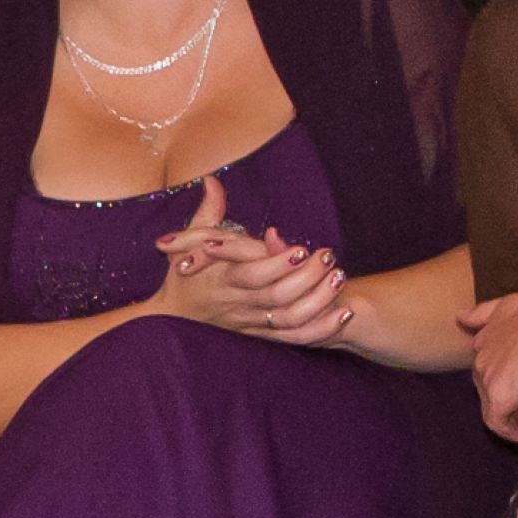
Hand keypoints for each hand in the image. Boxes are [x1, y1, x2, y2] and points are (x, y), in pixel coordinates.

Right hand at [154, 176, 351, 344]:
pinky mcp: (262, 336)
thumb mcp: (189, 241)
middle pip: (276, 295)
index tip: (303, 248)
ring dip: (319, 301)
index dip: (278, 263)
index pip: (252, 273)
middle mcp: (237, 302)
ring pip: (289, 318)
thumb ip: (207, 212)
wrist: (173, 317)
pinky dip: (321, 329)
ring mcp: (251, 322)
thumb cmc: (184, 274)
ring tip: (339, 277)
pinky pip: (294, 338)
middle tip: (329, 256)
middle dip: (307, 277)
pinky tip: (344, 313)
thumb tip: (211, 180)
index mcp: (221, 278)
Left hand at [459, 278, 517, 432]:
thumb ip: (486, 312)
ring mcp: (487, 379)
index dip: (502, 375)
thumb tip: (460, 317)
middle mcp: (480, 360)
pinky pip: (497, 422)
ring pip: (490, 404)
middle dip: (503, 396)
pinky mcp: (499, 397)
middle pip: (485, 386)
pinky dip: (509, 431)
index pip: (486, 364)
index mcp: (484, 340)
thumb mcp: (510, 303)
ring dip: (507, 415)